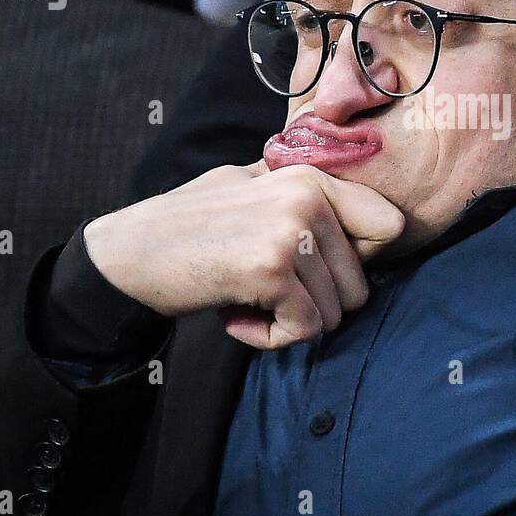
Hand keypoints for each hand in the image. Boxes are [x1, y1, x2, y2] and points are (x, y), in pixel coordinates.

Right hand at [82, 161, 405, 347]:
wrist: (125, 255)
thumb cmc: (190, 228)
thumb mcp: (251, 190)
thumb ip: (305, 196)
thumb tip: (378, 220)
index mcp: (311, 177)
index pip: (390, 225)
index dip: (360, 263)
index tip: (317, 272)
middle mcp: (308, 196)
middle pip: (361, 284)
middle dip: (316, 304)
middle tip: (265, 292)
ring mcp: (291, 230)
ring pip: (336, 312)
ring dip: (289, 323)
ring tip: (245, 299)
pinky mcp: (271, 269)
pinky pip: (306, 329)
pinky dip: (270, 339)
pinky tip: (235, 318)